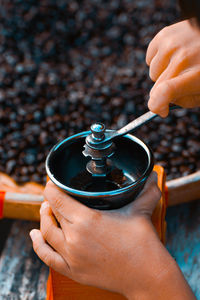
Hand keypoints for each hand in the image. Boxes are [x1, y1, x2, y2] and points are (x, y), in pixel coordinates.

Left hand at [30, 173, 194, 298]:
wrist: (147, 276)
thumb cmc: (144, 243)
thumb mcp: (142, 210)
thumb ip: (146, 190)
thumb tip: (152, 175)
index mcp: (87, 219)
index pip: (57, 198)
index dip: (51, 187)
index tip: (53, 182)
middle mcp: (74, 238)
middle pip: (51, 213)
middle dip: (51, 201)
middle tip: (56, 195)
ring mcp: (71, 256)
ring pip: (46, 232)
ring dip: (43, 218)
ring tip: (47, 210)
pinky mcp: (73, 271)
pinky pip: (47, 256)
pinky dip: (38, 244)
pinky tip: (35, 235)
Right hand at [146, 20, 199, 116]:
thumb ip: (182, 100)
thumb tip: (159, 103)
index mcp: (197, 75)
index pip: (165, 91)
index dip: (157, 106)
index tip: (162, 111)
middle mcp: (183, 57)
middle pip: (156, 88)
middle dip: (163, 93)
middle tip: (180, 84)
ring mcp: (172, 44)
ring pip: (153, 74)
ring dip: (163, 74)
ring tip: (180, 65)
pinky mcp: (164, 35)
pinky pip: (150, 59)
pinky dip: (159, 61)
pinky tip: (173, 56)